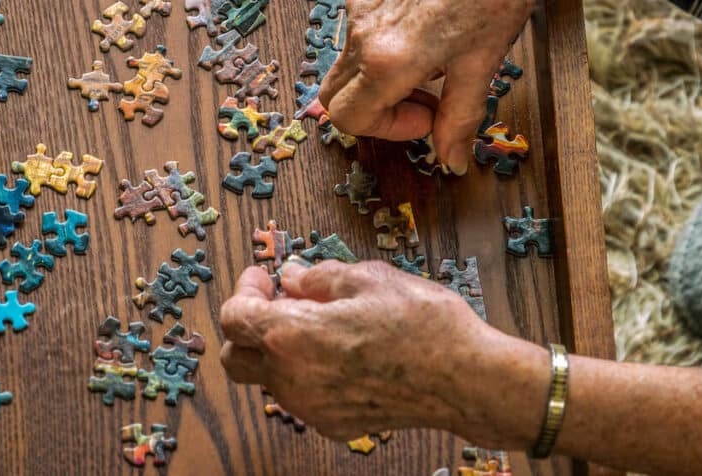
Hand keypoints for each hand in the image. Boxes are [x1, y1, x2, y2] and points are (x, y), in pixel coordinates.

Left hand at [219, 260, 548, 445]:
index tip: (264, 277)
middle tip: (279, 301)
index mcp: (293, 335)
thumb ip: (319, 277)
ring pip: (269, 378)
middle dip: (247, 327)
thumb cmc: (422, 324)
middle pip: (236, 358)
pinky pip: (302, 396)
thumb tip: (293, 277)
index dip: (244, 291)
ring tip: (320, 323)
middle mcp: (293, 378)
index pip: (234, 317)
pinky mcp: (334, 424)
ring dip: (277, 349)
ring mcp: (312, 407)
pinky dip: (306, 373)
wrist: (466, 380)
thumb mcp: (368, 277)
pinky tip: (341, 352)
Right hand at [318, 0, 549, 174]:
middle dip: (376, 108)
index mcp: (388, 59)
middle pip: (335, 95)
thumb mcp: (481, 67)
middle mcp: (362, 31)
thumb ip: (459, 120)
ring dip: (381, 74)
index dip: (385, 129)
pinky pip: (355, 26)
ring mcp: (356, 3)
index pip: (349, 118)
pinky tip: (422, 23)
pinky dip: (381, 39)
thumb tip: (452, 162)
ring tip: (431, 56)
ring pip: (348, 61)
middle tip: (425, 96)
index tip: (427, 116)